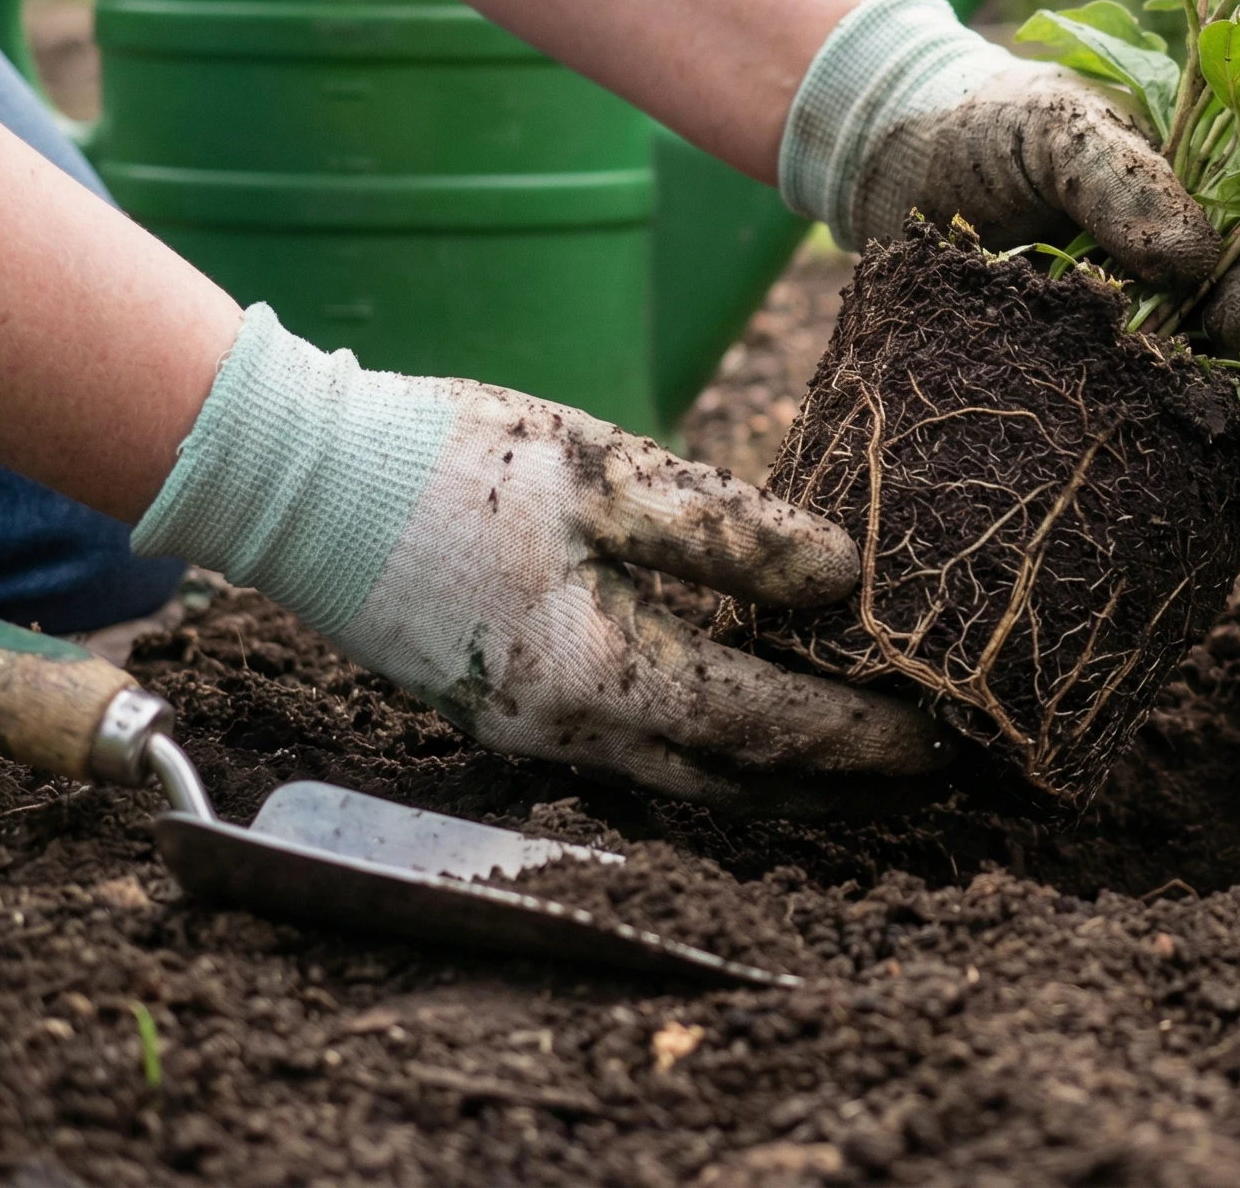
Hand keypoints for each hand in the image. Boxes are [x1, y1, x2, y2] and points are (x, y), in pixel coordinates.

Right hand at [133, 309, 945, 803]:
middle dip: (836, 779)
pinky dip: (708, 743)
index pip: (765, 727)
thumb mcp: (607, 472)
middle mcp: (569, 732)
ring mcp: (530, 731)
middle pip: (734, 779)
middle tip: (929, 767)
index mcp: (601, 675)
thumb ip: (731, 532)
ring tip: (860, 759)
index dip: (860, 736)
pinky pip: (635, 749)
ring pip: (684, 775)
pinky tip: (745, 716)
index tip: (944, 736)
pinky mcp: (506, 705)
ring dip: (776, 772)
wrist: (296, 480)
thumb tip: (847, 578)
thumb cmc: (452, 460)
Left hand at [854, 58, 1239, 565]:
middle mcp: (1202, 289)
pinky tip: (1227, 567)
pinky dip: (1206, 521)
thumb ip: (1117, 172)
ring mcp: (1158, 358)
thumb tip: (1196, 258)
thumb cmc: (984, 130)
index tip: (1234, 324)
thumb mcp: (1050, 128)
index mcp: (1212, 208)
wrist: (892, 169)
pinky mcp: (1106, 416)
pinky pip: (1169, 470)